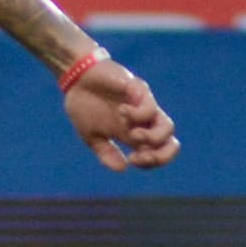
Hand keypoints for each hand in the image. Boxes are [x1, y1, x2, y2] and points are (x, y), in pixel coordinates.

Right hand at [62, 54, 178, 171]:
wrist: (75, 77)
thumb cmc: (83, 104)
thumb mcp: (90, 135)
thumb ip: (105, 152)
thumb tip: (123, 168)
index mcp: (133, 134)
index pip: (157, 152)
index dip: (151, 162)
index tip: (132, 160)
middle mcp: (143, 122)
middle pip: (170, 142)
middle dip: (159, 155)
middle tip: (138, 155)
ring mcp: (143, 106)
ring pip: (167, 127)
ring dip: (152, 137)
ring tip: (133, 135)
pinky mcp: (139, 91)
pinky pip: (150, 108)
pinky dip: (139, 115)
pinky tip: (121, 111)